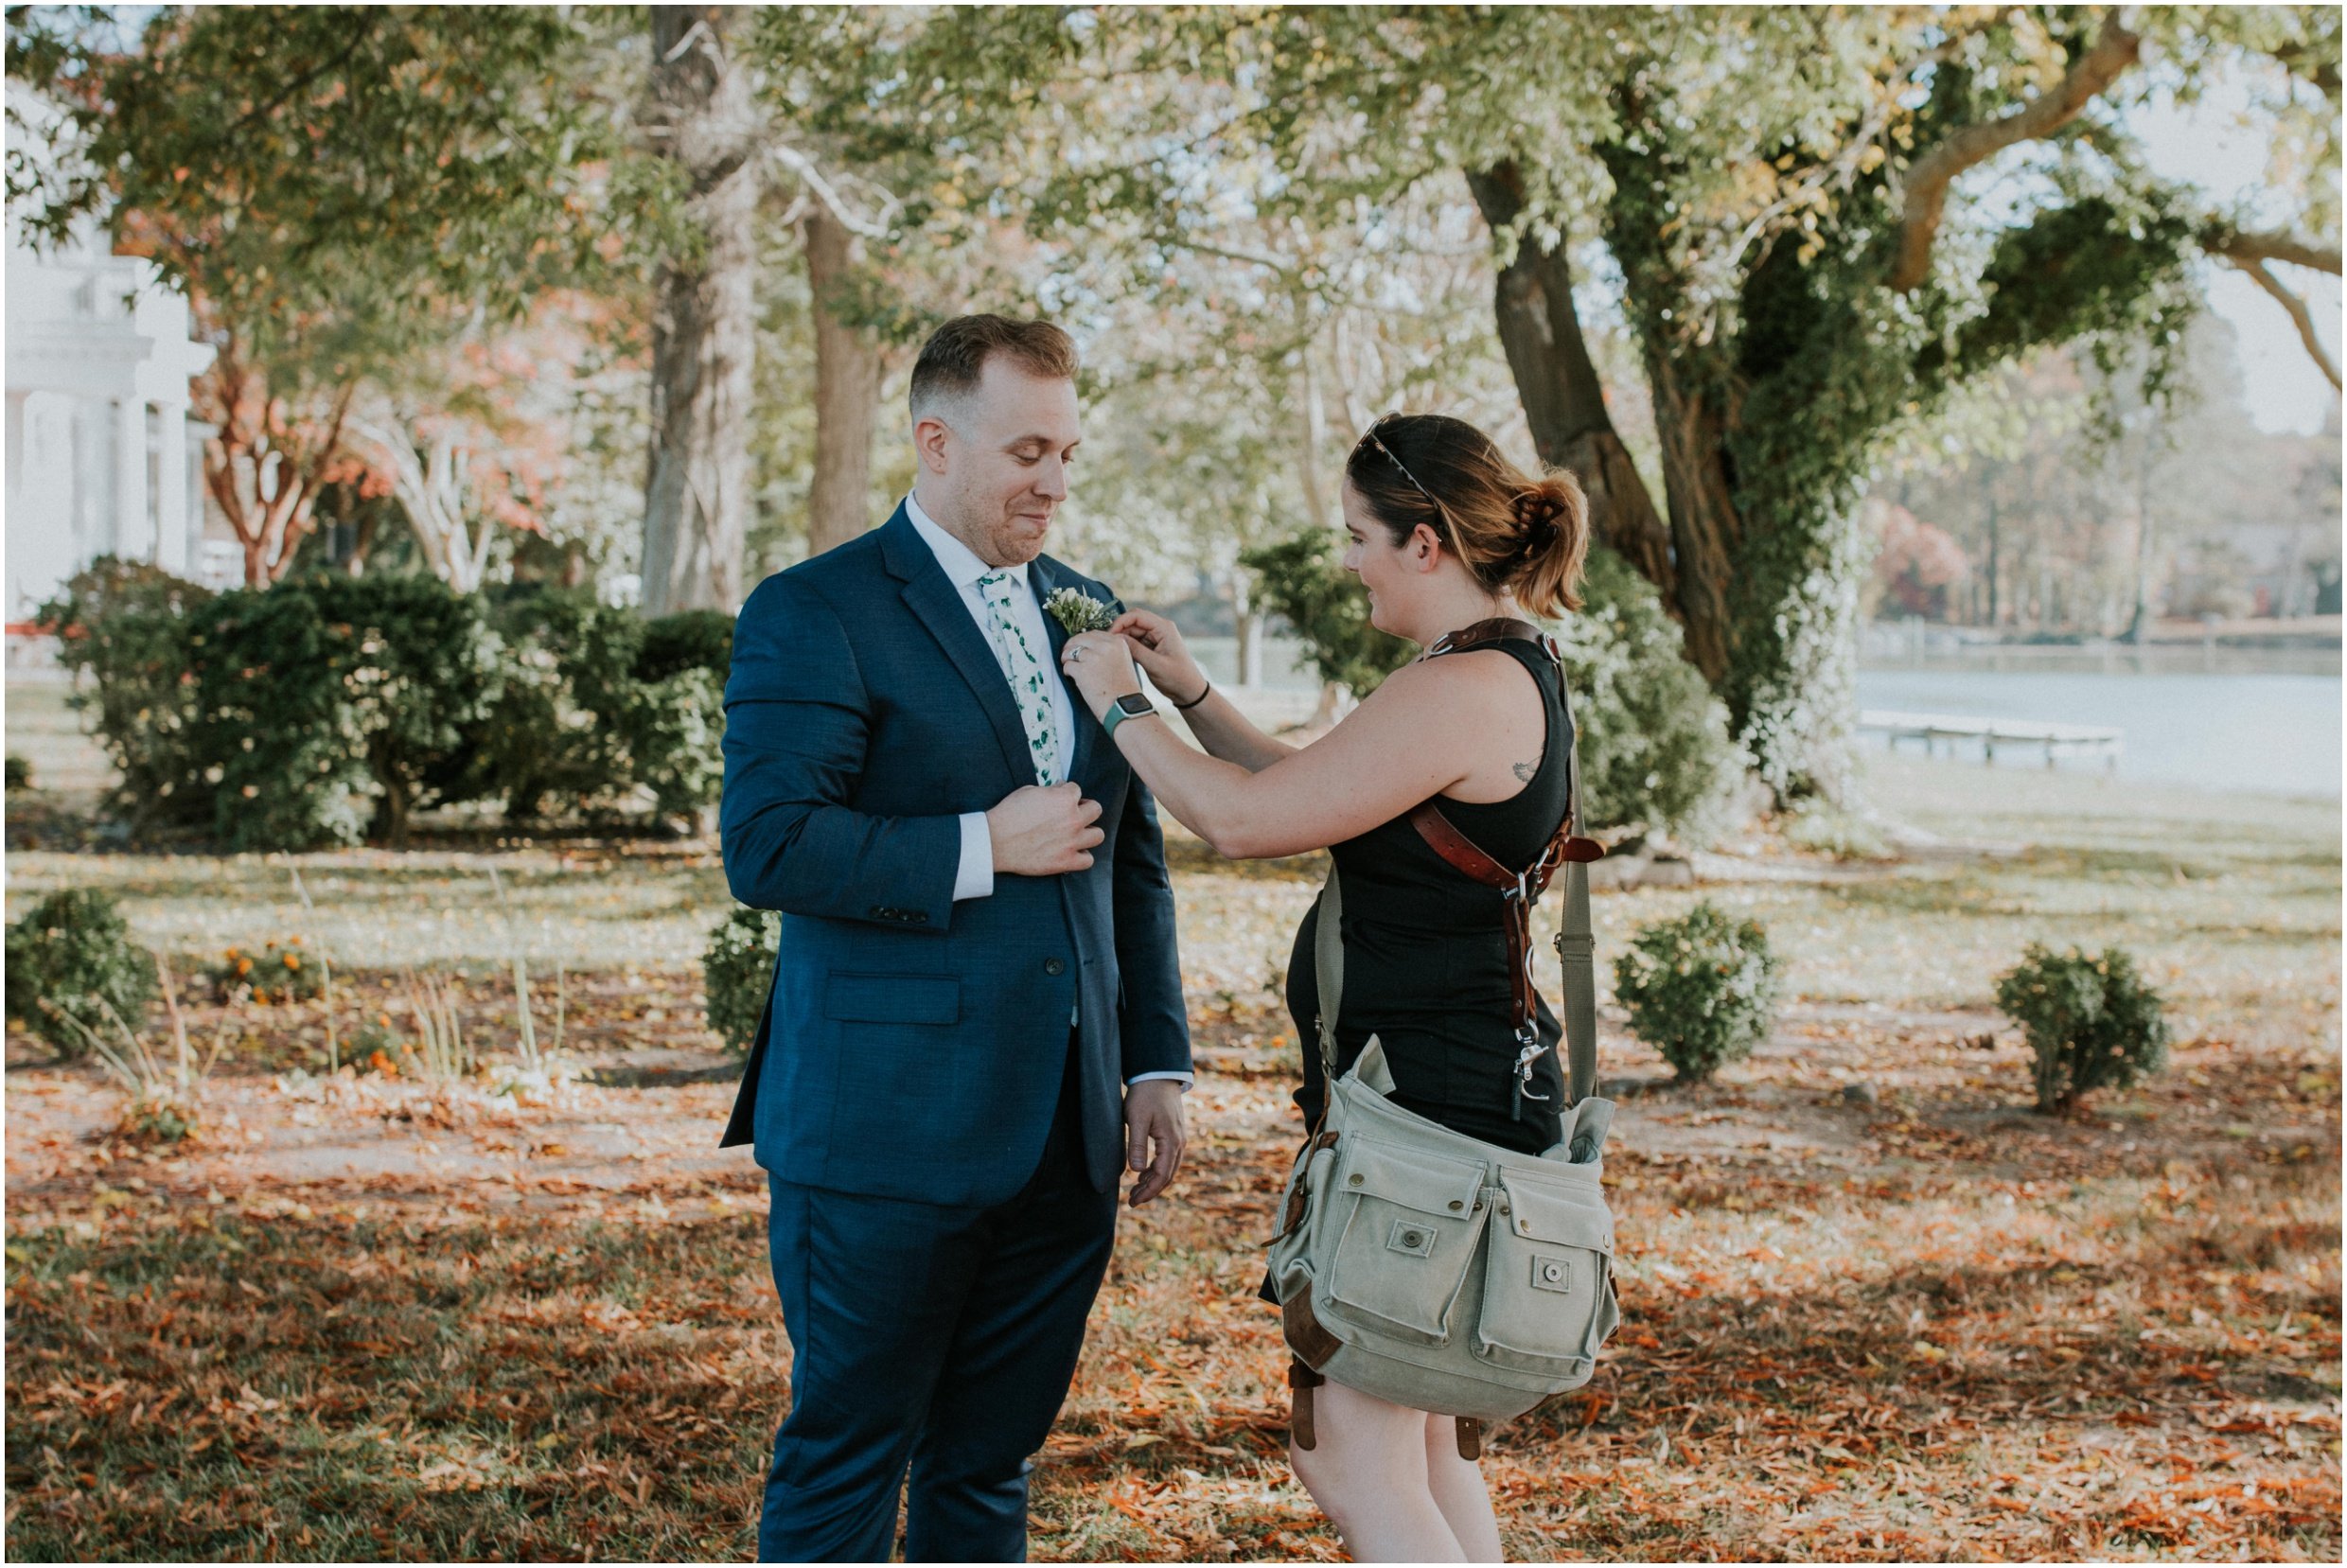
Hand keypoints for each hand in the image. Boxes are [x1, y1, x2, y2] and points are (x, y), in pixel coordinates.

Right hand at [986, 782, 1103, 875]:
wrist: (996, 840)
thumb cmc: (1009, 814)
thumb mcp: (1029, 791)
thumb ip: (1049, 791)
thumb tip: (1059, 790)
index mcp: (1064, 799)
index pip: (1077, 790)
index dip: (1066, 793)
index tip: (1058, 799)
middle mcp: (1073, 819)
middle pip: (1096, 809)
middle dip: (1085, 809)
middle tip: (1073, 814)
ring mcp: (1072, 841)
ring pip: (1098, 835)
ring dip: (1089, 832)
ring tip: (1077, 833)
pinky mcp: (1065, 861)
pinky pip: (1088, 860)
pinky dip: (1082, 857)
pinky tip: (1072, 852)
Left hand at [1059, 630, 1139, 716]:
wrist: (1126, 708)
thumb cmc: (1125, 689)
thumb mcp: (1124, 662)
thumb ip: (1110, 651)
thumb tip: (1089, 647)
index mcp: (1118, 643)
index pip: (1094, 634)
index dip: (1084, 640)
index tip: (1080, 646)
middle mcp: (1106, 646)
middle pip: (1080, 638)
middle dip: (1071, 646)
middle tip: (1067, 654)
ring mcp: (1093, 658)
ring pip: (1071, 651)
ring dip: (1067, 659)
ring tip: (1069, 666)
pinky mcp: (1082, 670)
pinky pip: (1068, 665)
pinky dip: (1067, 671)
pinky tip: (1071, 677)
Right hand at [1109, 608, 1207, 707]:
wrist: (1189, 691)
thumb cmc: (1178, 678)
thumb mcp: (1155, 665)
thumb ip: (1136, 650)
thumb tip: (1116, 639)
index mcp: (1164, 628)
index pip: (1137, 615)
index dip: (1120, 622)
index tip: (1109, 636)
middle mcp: (1160, 628)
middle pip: (1133, 621)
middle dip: (1119, 630)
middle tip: (1107, 644)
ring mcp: (1156, 637)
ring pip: (1132, 631)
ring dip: (1122, 639)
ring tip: (1111, 651)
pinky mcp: (1152, 646)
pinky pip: (1135, 641)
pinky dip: (1127, 646)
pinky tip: (1119, 654)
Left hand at [1122, 1079, 1186, 1205]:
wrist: (1158, 1074)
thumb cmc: (1145, 1095)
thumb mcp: (1136, 1119)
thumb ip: (1136, 1145)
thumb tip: (1135, 1171)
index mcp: (1171, 1141)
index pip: (1162, 1176)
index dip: (1148, 1191)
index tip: (1133, 1201)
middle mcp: (1179, 1142)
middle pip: (1168, 1175)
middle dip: (1151, 1190)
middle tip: (1132, 1200)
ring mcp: (1179, 1138)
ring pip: (1169, 1168)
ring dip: (1153, 1181)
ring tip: (1135, 1190)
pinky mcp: (1174, 1133)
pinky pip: (1168, 1158)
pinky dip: (1156, 1169)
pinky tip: (1143, 1173)